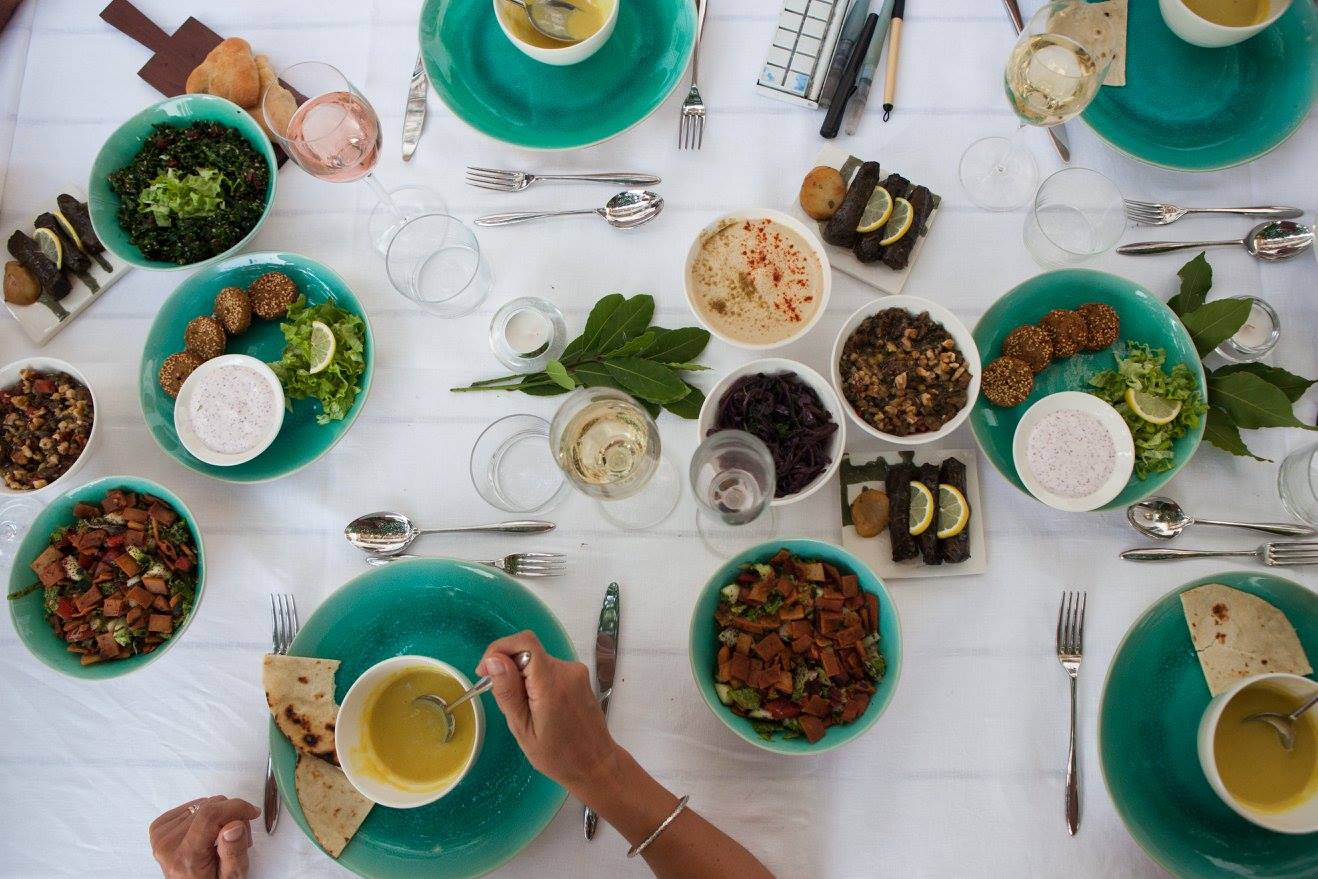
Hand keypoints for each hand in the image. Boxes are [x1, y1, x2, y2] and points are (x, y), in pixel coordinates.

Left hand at [149, 795, 258, 878]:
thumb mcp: (232, 877)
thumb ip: (234, 853)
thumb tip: (235, 824)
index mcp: (185, 858)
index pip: (210, 816)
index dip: (235, 807)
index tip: (253, 812)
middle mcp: (168, 844)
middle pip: (208, 808)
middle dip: (231, 815)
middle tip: (237, 837)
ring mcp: (161, 835)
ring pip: (202, 804)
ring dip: (219, 815)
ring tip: (222, 837)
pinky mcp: (160, 827)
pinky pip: (192, 807)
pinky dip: (206, 815)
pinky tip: (208, 831)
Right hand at [478, 630, 617, 792]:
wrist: (595, 763)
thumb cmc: (557, 755)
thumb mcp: (523, 729)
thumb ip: (508, 692)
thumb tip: (494, 659)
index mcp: (552, 684)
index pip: (524, 642)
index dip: (500, 649)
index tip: (485, 671)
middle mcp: (567, 670)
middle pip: (528, 652)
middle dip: (509, 671)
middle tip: (507, 703)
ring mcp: (576, 672)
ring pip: (537, 662)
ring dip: (523, 679)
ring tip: (526, 712)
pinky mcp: (579, 676)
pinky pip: (548, 669)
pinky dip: (536, 682)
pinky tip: (540, 708)